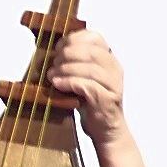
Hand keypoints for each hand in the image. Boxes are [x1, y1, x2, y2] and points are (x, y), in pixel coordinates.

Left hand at [45, 29, 124, 144]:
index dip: (74, 38)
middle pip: (91, 52)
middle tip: (53, 63)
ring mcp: (113, 84)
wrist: (105, 129)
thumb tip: (53, 50)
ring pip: (90, 68)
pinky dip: (69, 82)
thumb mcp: (83, 76)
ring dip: (66, 69)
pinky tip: (58, 84)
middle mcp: (114, 69)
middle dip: (68, 54)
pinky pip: (88, 85)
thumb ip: (75, 62)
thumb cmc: (90, 102)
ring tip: (52, 75)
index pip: (95, 37)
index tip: (59, 46)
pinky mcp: (107, 100)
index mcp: (109, 59)